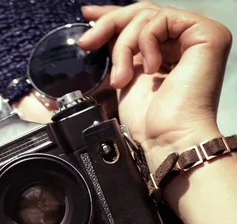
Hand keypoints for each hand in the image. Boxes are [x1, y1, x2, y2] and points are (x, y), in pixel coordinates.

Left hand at [79, 2, 231, 167]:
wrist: (166, 140)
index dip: (113, 15)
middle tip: (87, 44)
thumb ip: (121, 52)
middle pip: (143, 12)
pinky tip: (148, 70)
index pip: (142, 20)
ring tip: (120, 79)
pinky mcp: (207, 35)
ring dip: (124, 47)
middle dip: (110, 25)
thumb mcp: (125, 77)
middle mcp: (186, 39)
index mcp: (169, 49)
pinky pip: (162, 19)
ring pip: (147, 17)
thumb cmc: (148, 123)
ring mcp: (198, 35)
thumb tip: (99, 32)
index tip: (87, 18)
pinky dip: (145, 42)